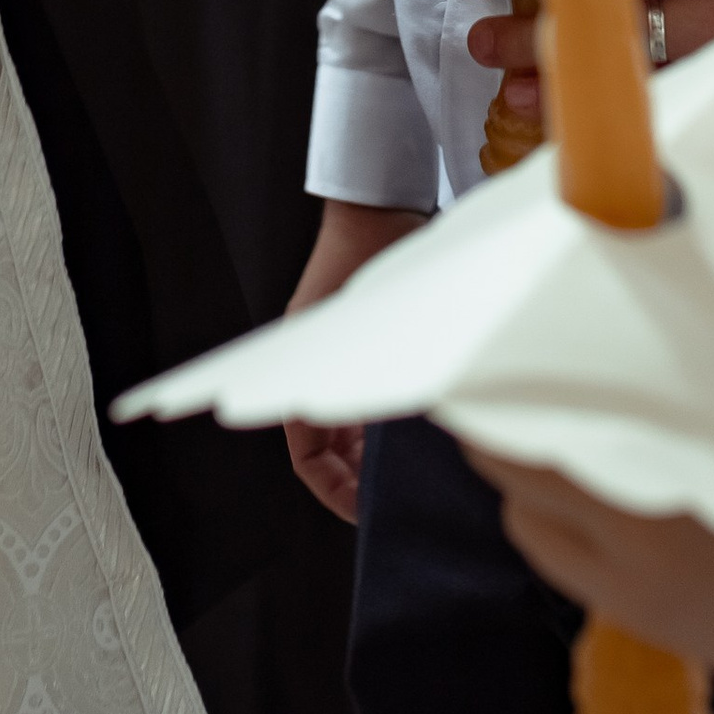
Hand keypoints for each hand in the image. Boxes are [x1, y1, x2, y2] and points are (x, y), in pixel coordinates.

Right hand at [280, 196, 426, 522]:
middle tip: (390, 500)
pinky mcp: (359, 339)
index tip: (363, 513)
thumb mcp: (370, 322)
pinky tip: (412, 429)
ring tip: (403, 471)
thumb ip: (378, 375)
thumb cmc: (369, 254)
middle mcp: (312, 363)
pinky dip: (380, 420)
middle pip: (323, 441)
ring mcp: (334, 351)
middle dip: (352, 477)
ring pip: (343, 421)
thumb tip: (399, 440)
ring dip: (367, 451)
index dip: (330, 490)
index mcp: (300, 365)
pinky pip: (360, 394)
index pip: (304, 451)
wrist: (380, 200)